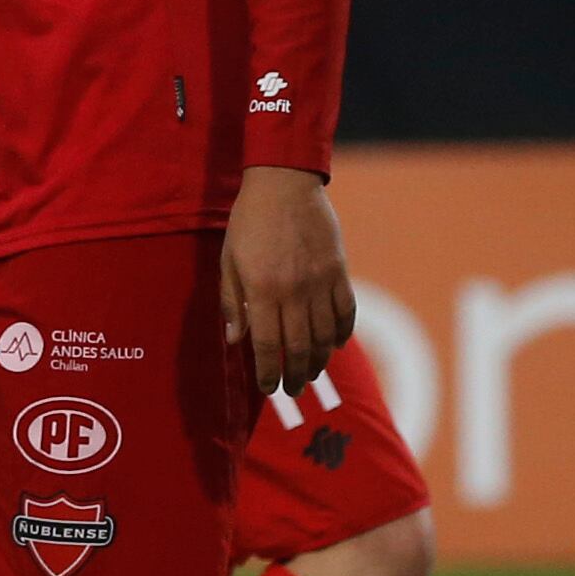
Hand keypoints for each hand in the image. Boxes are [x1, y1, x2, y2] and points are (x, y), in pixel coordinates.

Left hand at [222, 166, 355, 396]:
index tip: (267, 388)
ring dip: (319, 360)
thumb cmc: (249, 222)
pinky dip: (342, 333)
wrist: (284, 184)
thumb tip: (234, 340)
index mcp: (261, 290)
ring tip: (312, 372)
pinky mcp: (339, 272)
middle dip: (295, 375)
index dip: (267, 372)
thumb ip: (231, 301)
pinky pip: (346, 312)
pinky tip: (335, 345)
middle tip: (292, 390)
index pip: (266, 344)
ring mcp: (320, 282)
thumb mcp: (228, 260)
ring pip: (325, 335)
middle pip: (298, 347)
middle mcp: (293, 291)